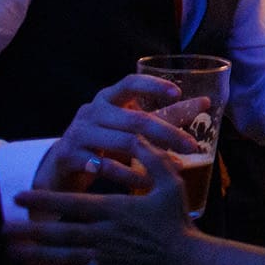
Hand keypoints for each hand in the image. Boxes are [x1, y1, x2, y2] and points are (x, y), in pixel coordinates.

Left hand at [10, 140, 190, 264]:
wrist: (183, 260)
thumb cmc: (175, 220)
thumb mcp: (170, 184)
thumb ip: (153, 160)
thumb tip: (140, 136)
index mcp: (117, 211)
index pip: (72, 205)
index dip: (44, 200)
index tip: (20, 196)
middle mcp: (103, 235)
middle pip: (58, 233)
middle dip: (28, 230)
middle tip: (3, 227)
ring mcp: (101, 257)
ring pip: (58, 255)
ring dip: (32, 253)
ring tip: (10, 250)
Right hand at [34, 75, 206, 194]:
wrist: (59, 170)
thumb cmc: (103, 143)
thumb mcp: (131, 127)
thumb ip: (165, 115)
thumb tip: (205, 102)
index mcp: (108, 98)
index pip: (130, 83)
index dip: (153, 85)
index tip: (176, 93)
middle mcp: (91, 111)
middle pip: (134, 118)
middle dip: (167, 133)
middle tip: (193, 146)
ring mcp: (77, 133)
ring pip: (121, 143)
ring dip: (151, 157)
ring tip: (176, 168)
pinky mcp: (67, 156)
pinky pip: (103, 166)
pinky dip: (126, 175)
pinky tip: (144, 182)